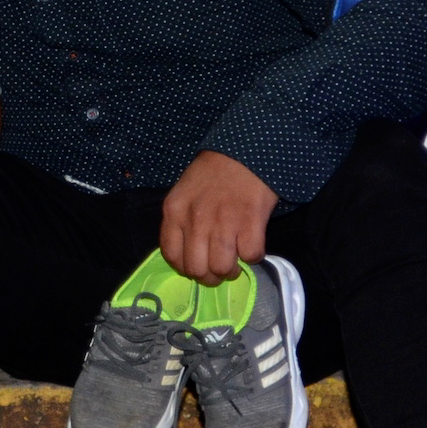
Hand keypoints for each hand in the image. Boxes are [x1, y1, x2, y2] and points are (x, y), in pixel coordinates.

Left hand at [159, 151, 279, 285]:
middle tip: (219, 269)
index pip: (172, 257)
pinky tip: (252, 244)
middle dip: (210, 277)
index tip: (198, 266)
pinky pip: (251, 256)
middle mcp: (196, 220)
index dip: (186, 268)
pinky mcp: (251, 221)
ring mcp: (224, 222)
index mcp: (175, 211)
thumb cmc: (213, 172)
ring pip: (222, 268)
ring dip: (231, 270)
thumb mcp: (184, 192)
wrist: (244, 150)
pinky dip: (254, 256)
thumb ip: (181, 221)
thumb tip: (190, 254)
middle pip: (197, 269)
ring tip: (237, 260)